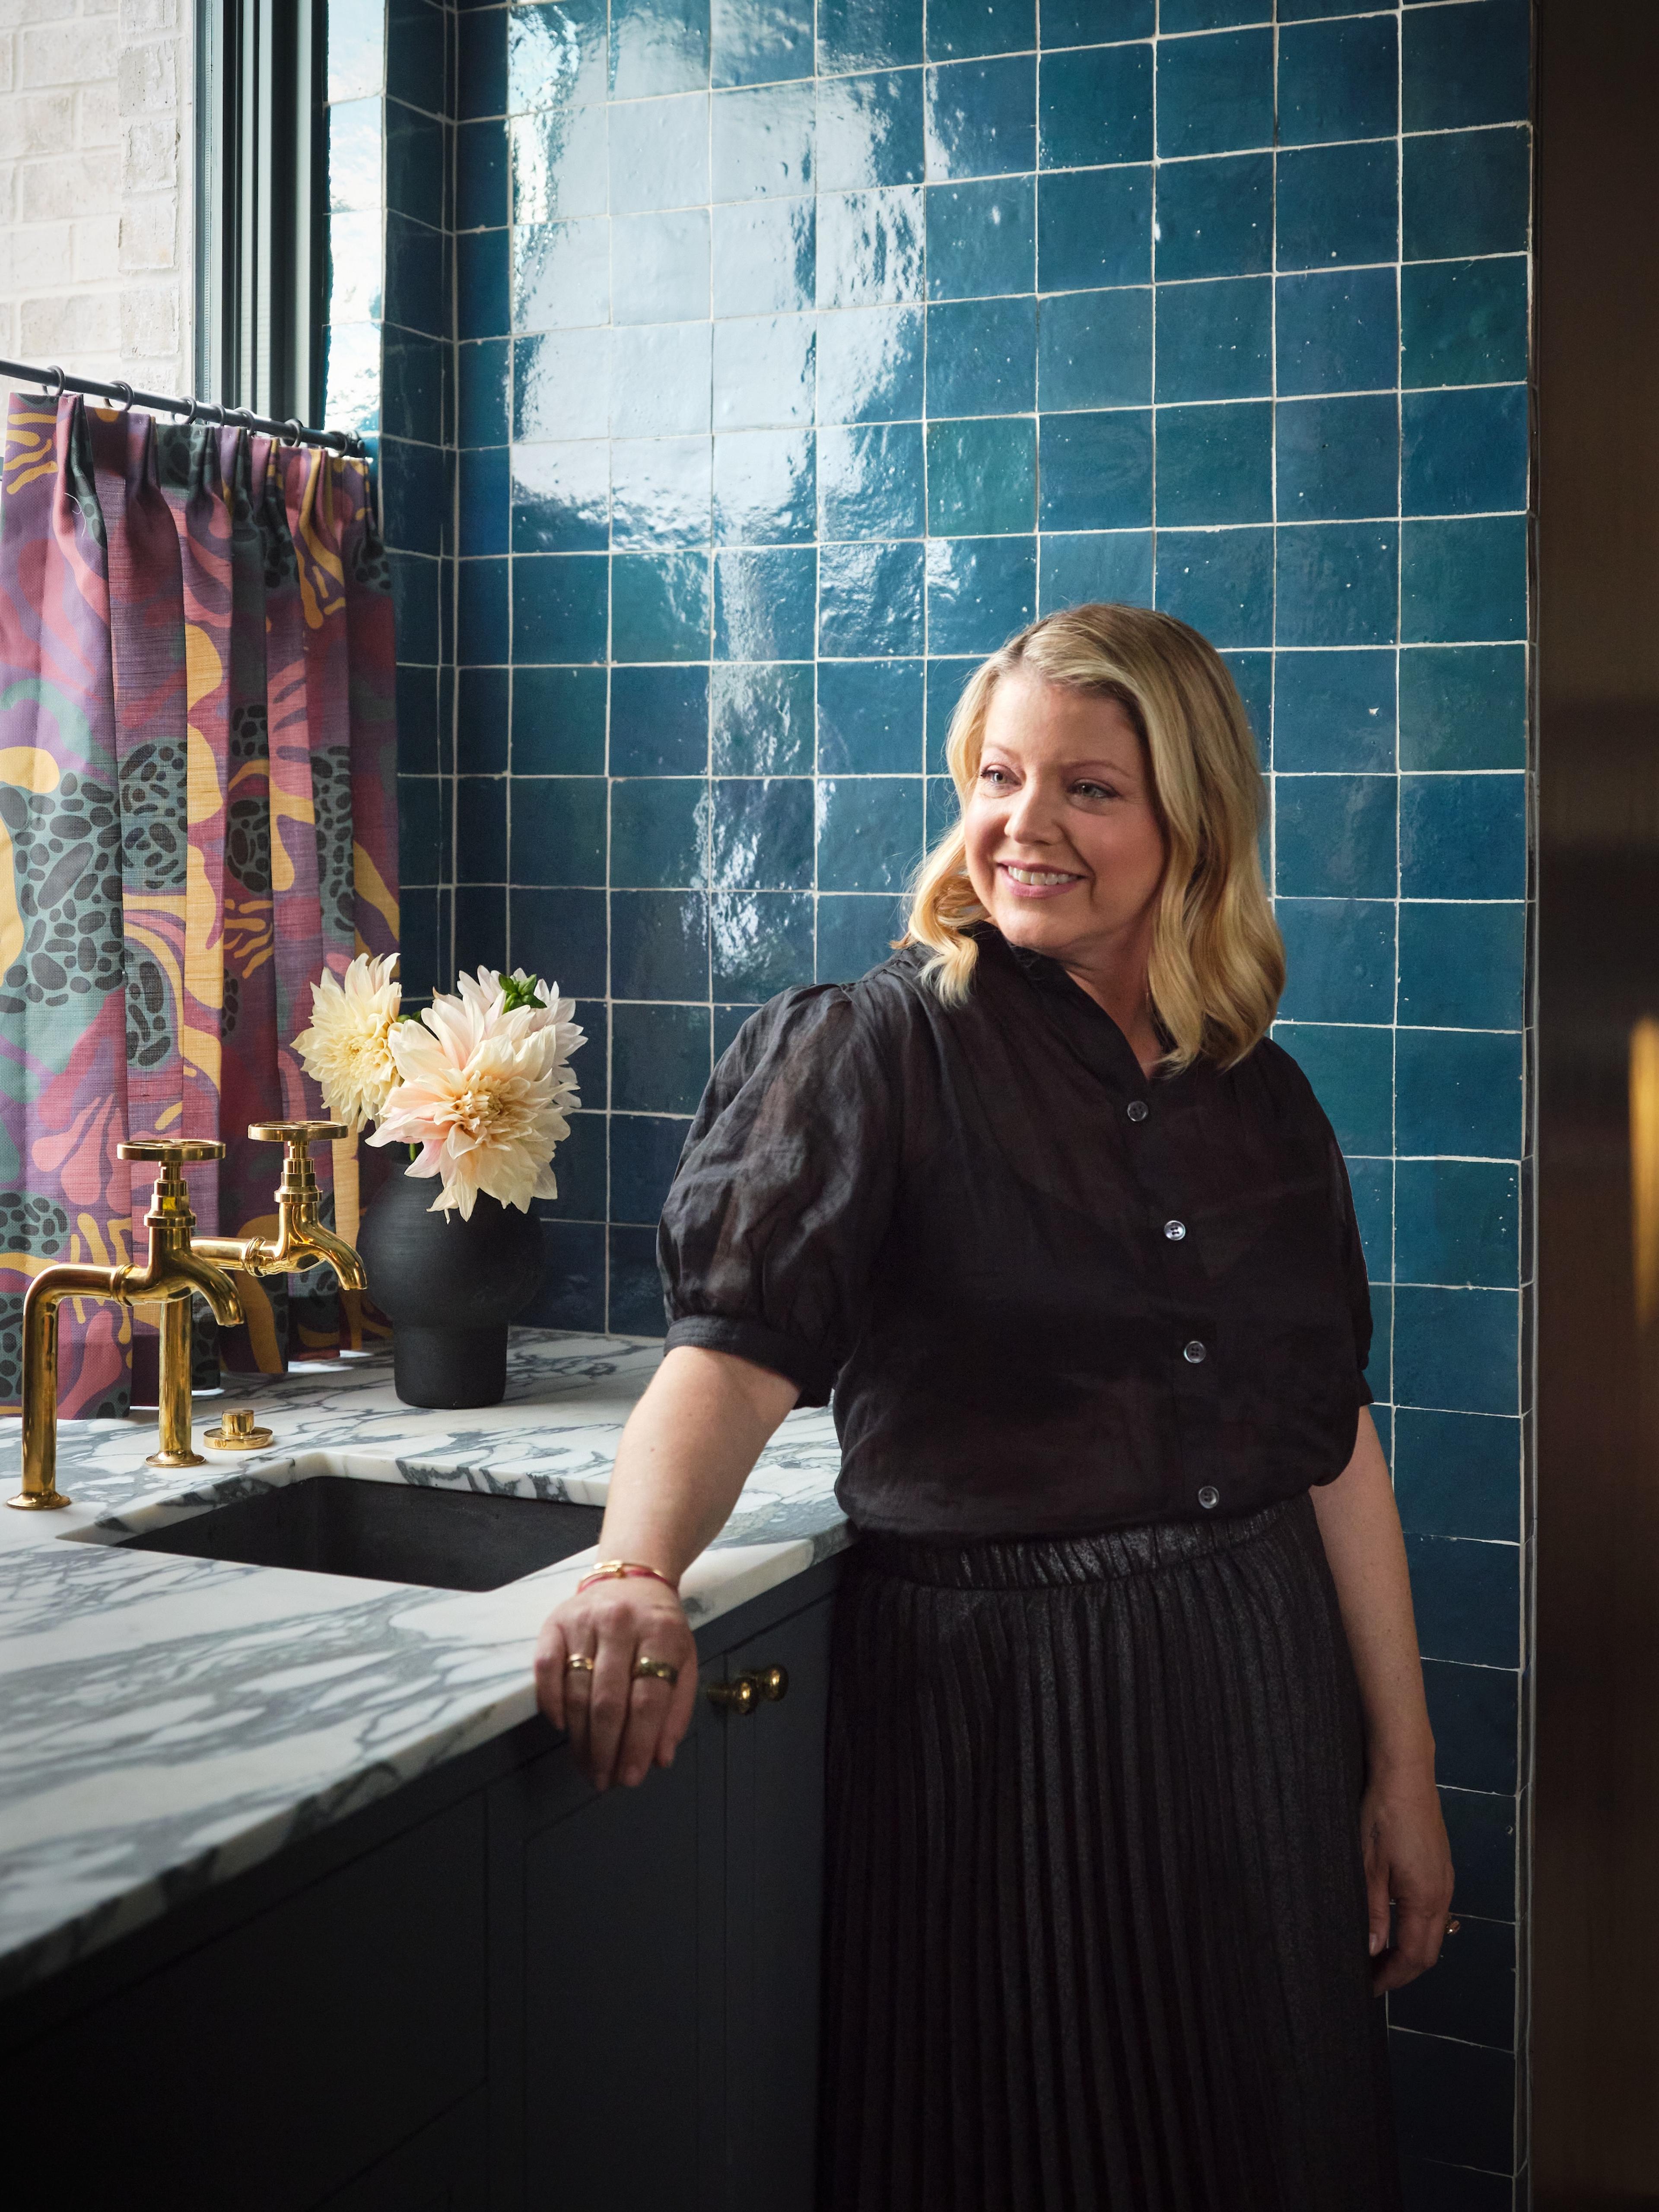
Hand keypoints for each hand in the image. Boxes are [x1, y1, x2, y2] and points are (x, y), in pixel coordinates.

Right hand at [534, 1578, 698, 1792]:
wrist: (631, 1578)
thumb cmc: (659, 1628)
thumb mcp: (683, 1660)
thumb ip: (676, 1709)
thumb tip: (660, 1759)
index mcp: (661, 1632)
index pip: (648, 1699)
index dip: (639, 1743)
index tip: (632, 1777)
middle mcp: (621, 1623)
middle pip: (609, 1700)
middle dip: (605, 1749)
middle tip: (603, 1780)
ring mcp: (584, 1621)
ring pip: (576, 1690)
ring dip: (579, 1738)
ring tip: (586, 1766)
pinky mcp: (555, 1622)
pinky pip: (545, 1668)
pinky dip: (550, 1702)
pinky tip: (561, 1728)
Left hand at [1361, 1769, 1455, 1991]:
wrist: (1405, 1773)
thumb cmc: (1382, 1815)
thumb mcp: (1368, 1866)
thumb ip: (1373, 1911)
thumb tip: (1373, 1950)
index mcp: (1425, 1899)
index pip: (1414, 1956)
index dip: (1392, 1977)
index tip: (1369, 1988)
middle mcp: (1442, 1894)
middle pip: (1429, 1951)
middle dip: (1402, 1971)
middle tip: (1371, 1978)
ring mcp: (1445, 1880)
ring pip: (1433, 1931)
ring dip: (1410, 1950)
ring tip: (1379, 1957)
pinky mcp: (1441, 1867)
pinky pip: (1433, 1911)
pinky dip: (1416, 1928)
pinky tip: (1394, 1925)